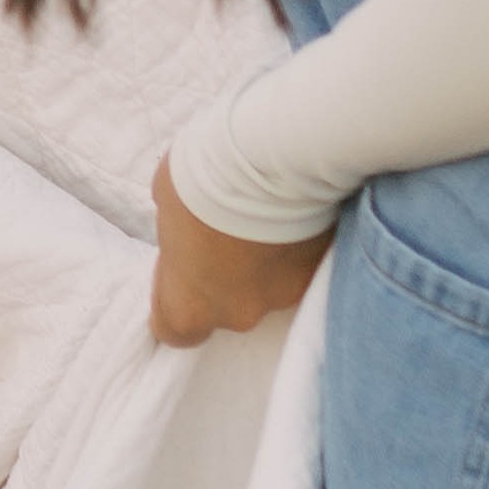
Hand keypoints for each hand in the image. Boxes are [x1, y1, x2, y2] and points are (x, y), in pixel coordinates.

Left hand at [150, 160, 332, 349]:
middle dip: (227, 277)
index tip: (181, 276)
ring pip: (271, 287)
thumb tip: (191, 236)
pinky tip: (297, 217)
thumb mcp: (167, 205)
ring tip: (267, 220)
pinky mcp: (321, 273)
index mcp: (191, 305)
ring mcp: (284, 298)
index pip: (177, 331)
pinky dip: (299, 249)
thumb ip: (178, 236)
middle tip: (229, 233)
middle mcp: (239, 313)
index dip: (177, 304)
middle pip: (229, 307)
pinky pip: (304, 266)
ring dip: (266, 262)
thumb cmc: (202, 179)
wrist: (270, 157)